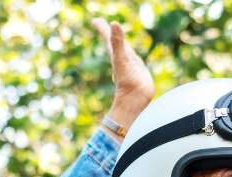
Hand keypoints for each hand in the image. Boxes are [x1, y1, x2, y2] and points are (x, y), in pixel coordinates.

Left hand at [93, 19, 153, 135]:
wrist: (135, 100)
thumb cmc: (127, 81)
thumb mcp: (121, 58)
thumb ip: (117, 42)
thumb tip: (113, 23)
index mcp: (115, 53)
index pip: (107, 37)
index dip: (102, 28)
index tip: (95, 20)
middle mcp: (121, 57)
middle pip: (113, 42)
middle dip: (108, 32)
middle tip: (102, 25)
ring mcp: (129, 64)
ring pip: (122, 50)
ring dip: (119, 43)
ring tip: (115, 37)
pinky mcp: (137, 70)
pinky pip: (132, 58)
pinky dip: (130, 53)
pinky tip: (130, 55)